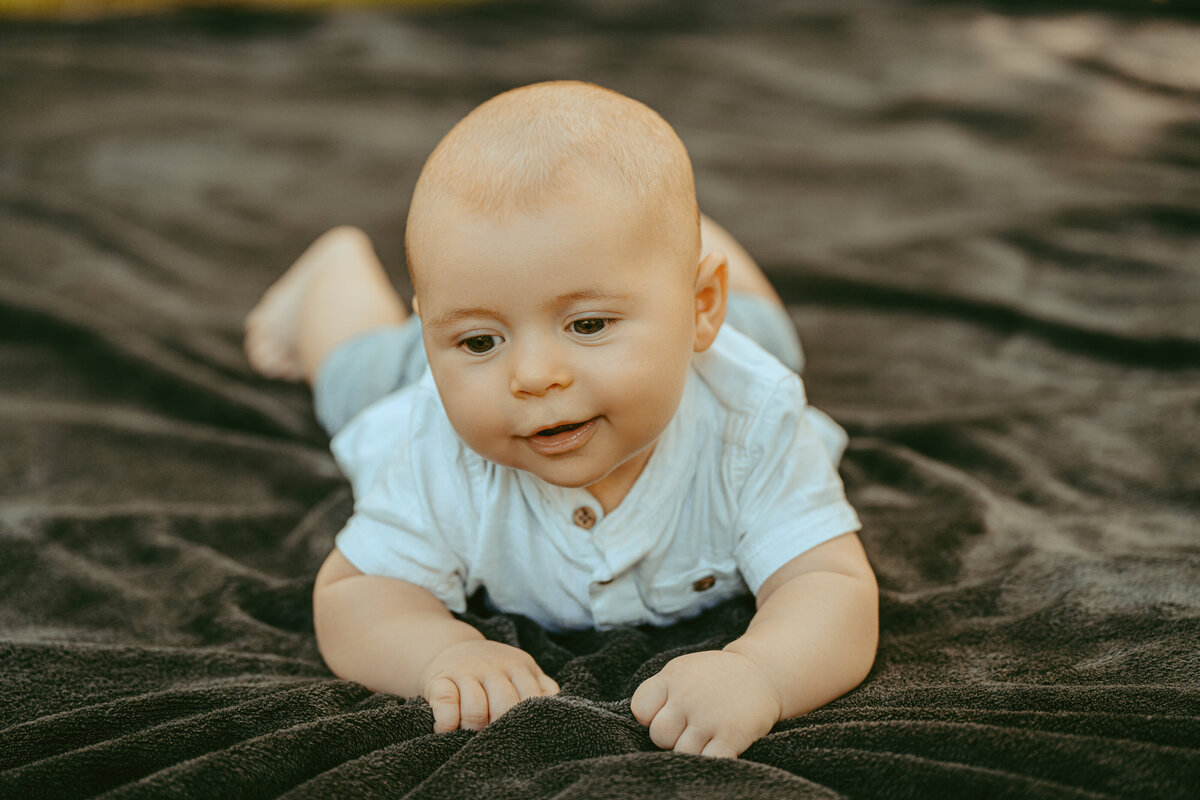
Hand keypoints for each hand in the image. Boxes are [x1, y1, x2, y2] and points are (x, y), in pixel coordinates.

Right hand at [420, 640, 558, 732]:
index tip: (520, 734)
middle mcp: (492, 666)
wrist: (452, 647)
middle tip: (494, 737)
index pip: (531, 698)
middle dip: (500, 728)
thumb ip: (541, 686)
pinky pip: (446, 706)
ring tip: (470, 733)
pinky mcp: (438, 679)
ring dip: (473, 729)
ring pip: (475, 710)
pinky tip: (448, 729)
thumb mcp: (521, 670)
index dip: (525, 721)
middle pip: (504, 706)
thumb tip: (559, 708)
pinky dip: (447, 724)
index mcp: (518, 666)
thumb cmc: (494, 669)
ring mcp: (465, 671)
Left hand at [631, 650, 782, 757]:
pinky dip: (710, 761)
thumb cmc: (716, 677)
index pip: (641, 708)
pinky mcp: (731, 735)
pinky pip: (708, 761)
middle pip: (659, 736)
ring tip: (705, 737)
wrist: (762, 671)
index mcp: (672, 677)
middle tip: (688, 729)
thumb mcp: (684, 670)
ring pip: (681, 753)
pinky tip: (716, 748)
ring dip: (691, 751)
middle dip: (671, 737)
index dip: (650, 717)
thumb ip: (662, 692)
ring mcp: (709, 717)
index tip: (666, 715)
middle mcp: (687, 697)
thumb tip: (644, 724)